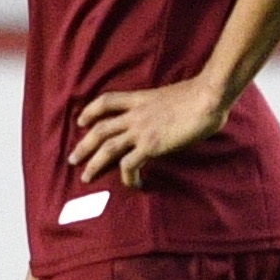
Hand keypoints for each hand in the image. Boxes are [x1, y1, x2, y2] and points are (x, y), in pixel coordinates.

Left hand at [70, 78, 229, 185]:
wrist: (207, 97)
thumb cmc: (200, 95)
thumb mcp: (173, 96)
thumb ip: (162, 108)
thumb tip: (168, 118)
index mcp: (140, 99)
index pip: (106, 101)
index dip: (90, 111)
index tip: (82, 120)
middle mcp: (135, 115)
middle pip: (100, 129)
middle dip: (84, 145)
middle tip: (72, 158)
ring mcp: (141, 130)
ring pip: (107, 147)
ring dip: (93, 163)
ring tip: (85, 176)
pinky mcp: (151, 145)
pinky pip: (129, 164)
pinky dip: (127, 177)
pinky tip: (131, 185)